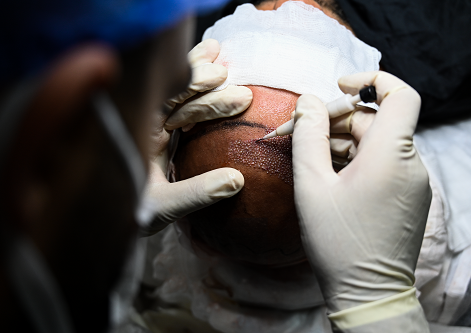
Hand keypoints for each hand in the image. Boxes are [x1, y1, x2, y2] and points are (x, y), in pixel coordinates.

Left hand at [142, 39, 251, 235]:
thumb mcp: (162, 206)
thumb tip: (237, 179)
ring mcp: (152, 127)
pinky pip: (180, 107)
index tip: (220, 78)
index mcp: (136, 131)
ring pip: (174, 91)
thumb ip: (197, 193)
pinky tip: (211, 78)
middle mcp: (142, 122)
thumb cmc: (130, 214)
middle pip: (171, 88)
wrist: (108, 224)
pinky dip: (196, 92)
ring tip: (216, 51)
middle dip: (198, 77)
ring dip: (196, 73)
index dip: (193, 83)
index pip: (165, 97)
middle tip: (226, 73)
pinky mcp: (162, 135)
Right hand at [292, 71, 431, 311]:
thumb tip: (308, 102)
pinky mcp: (407, 197)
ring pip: (377, 143)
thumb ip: (308, 136)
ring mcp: (412, 183)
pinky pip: (382, 163)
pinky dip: (355, 159)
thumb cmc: (338, 242)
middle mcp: (411, 164)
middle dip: (337, 118)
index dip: (371, 80)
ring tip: (308, 155)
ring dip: (342, 140)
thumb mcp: (312, 185)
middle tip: (298, 131)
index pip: (400, 94)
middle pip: (377, 120)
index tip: (339, 85)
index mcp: (392, 155)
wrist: (368, 294)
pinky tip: (328, 172)